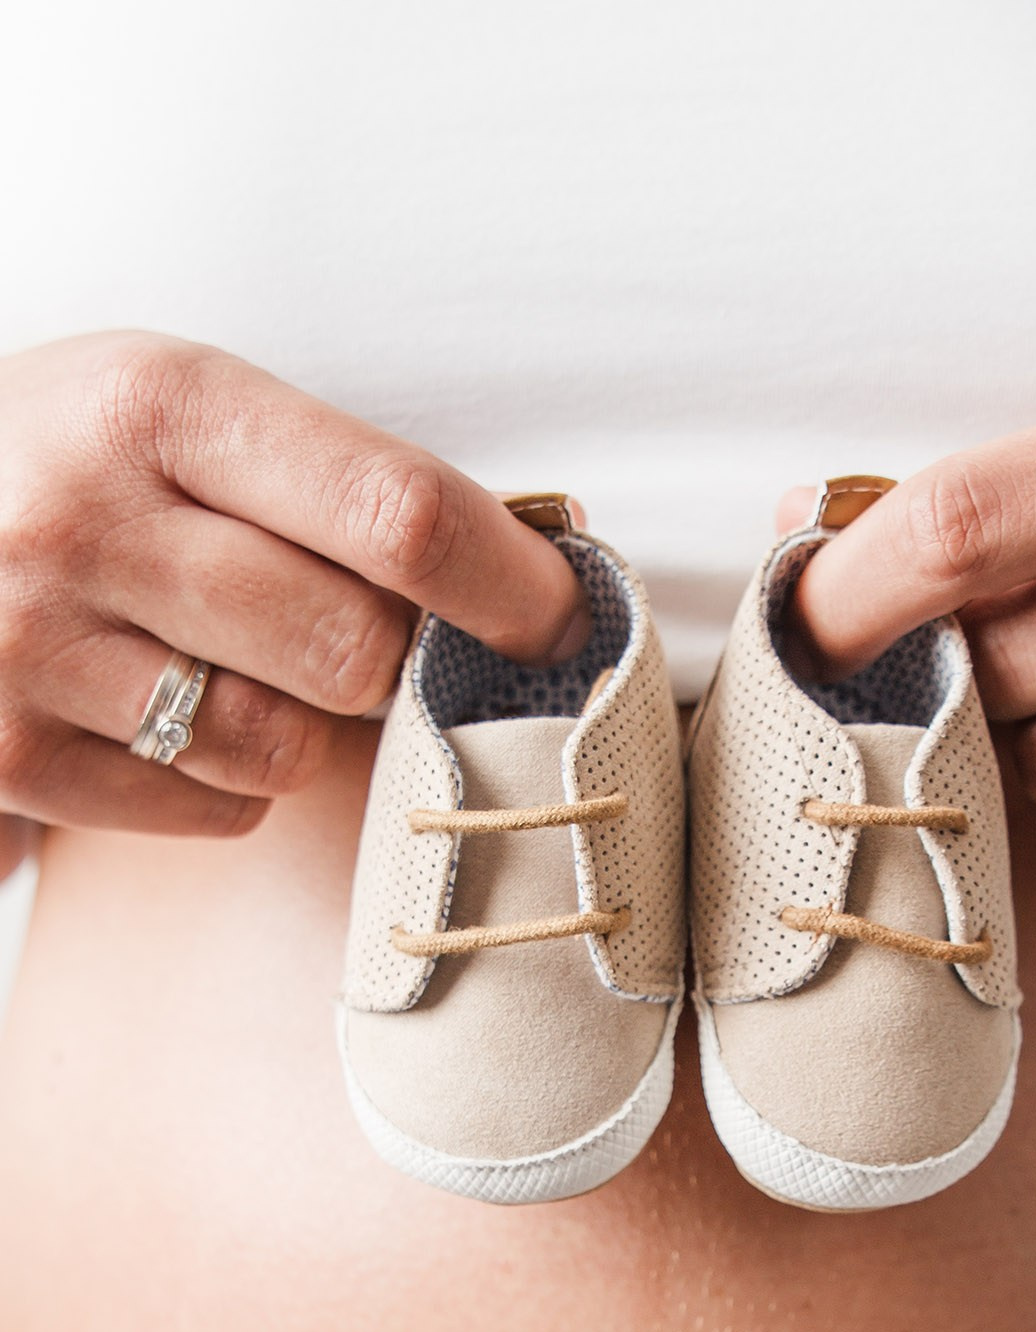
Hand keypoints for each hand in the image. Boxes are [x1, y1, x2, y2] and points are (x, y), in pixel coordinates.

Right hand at [0, 331, 588, 871]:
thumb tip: (524, 572)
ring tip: (224, 661)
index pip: (394, 512)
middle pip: (354, 650)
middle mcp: (86, 520)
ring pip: (285, 747)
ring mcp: (33, 649)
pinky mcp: (8, 758)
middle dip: (385, 660)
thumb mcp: (167, 409)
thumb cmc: (60, 462)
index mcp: (157, 403)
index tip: (565, 619)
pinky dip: (222, 783)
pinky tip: (159, 716)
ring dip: (294, 723)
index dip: (510, 583)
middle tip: (355, 635)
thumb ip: (324, 479)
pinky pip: (214, 810)